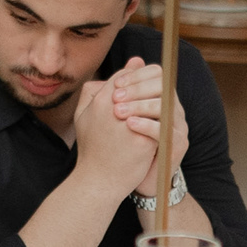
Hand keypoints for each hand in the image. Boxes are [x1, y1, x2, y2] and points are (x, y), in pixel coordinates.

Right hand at [67, 76, 159, 194]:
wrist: (97, 181)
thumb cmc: (91, 147)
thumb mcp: (83, 115)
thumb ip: (96, 89)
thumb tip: (127, 65)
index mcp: (99, 99)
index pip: (125, 75)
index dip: (137, 78)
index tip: (143, 85)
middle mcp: (113, 107)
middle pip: (142, 84)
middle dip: (151, 87)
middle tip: (157, 92)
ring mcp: (129, 123)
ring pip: (155, 101)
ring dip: (158, 103)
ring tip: (160, 109)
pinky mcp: (143, 140)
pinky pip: (160, 123)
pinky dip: (162, 122)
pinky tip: (163, 125)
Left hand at [102, 57, 186, 168]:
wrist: (128, 179)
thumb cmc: (120, 144)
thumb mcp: (114, 114)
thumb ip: (118, 90)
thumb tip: (120, 66)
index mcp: (159, 98)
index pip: (156, 74)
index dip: (136, 75)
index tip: (115, 85)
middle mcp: (172, 108)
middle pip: (163, 85)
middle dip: (137, 88)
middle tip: (115, 97)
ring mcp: (178, 125)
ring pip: (165, 106)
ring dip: (140, 105)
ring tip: (118, 112)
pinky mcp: (179, 144)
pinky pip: (166, 130)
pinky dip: (147, 125)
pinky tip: (129, 125)